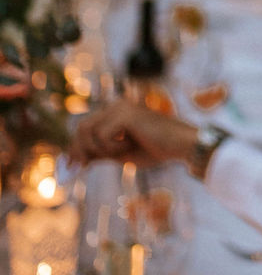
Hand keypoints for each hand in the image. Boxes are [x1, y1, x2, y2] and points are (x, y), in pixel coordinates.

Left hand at [69, 100, 195, 167]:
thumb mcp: (122, 155)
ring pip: (89, 132)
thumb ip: (101, 154)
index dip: (75, 147)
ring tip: (122, 152)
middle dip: (78, 149)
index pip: (86, 127)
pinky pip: (102, 136)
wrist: (179, 146)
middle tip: (78, 168)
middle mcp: (116, 105)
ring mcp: (120, 107)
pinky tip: (129, 145)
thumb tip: (78, 161)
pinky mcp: (124, 113)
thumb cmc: (155, 150)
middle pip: (81, 127)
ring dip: (100, 149)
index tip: (69, 166)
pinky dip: (112, 147)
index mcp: (116, 113)